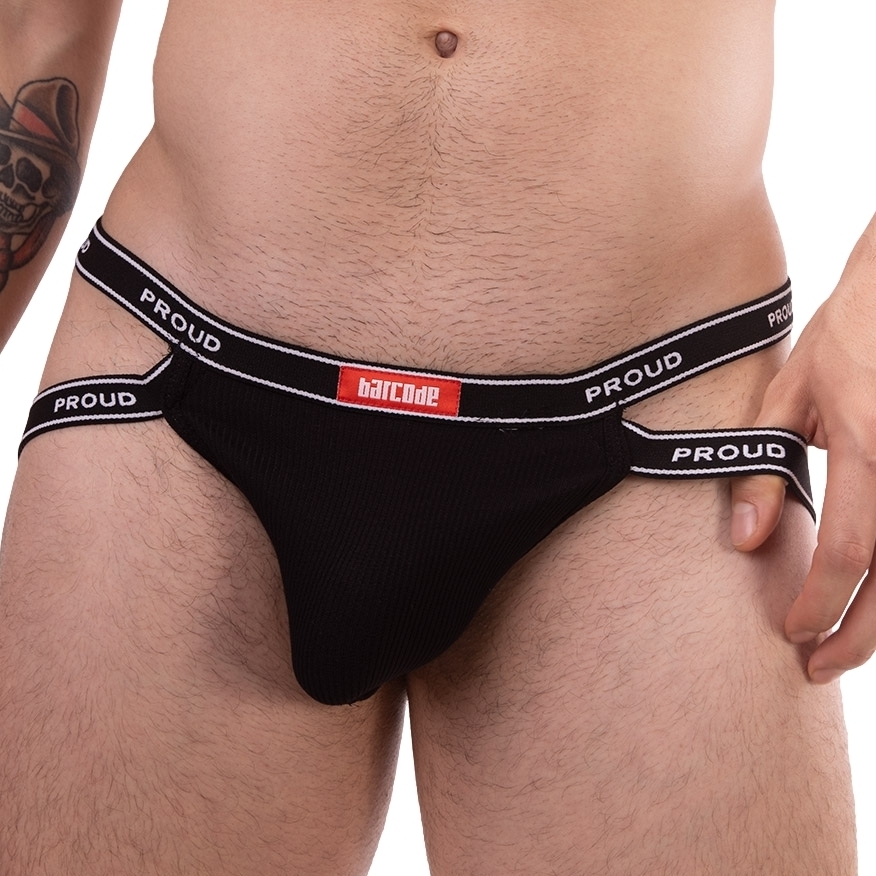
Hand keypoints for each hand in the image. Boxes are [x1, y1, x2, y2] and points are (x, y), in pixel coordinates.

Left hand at [730, 238, 875, 682]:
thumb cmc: (850, 332)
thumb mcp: (790, 391)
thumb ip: (762, 468)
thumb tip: (742, 541)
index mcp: (866, 444)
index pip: (848, 552)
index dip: (821, 605)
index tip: (793, 636)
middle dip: (860, 637)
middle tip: (819, 667)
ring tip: (849, 647)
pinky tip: (874, 598)